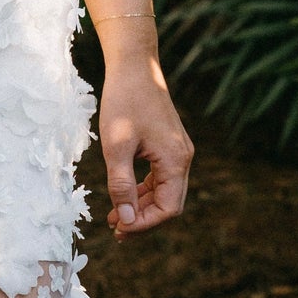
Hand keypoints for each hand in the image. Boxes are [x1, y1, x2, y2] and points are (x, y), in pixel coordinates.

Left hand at [96, 38, 193, 241]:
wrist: (133, 66)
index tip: (119, 229)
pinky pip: (159, 177)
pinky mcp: (168, 144)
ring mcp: (177, 151)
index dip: (144, 223)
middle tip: (115, 231)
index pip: (168, 208)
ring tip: (114, 217)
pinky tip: (123, 195)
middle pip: (168, 203)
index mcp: (175, 160)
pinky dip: (142, 189)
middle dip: (143, 219)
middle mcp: (183, 157)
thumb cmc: (124, 102)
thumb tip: (125, 219)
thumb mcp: (117, 145)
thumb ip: (121, 184)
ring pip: (163, 191)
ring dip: (141, 206)